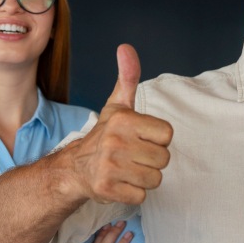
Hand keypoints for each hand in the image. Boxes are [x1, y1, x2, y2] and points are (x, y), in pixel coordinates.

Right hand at [60, 44, 172, 205]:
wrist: (75, 168)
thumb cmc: (105, 135)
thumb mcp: (117, 105)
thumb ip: (128, 77)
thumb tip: (126, 47)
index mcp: (124, 120)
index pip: (168, 134)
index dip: (157, 139)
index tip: (140, 139)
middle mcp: (115, 142)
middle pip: (164, 159)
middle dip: (152, 161)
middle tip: (133, 156)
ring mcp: (110, 166)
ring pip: (155, 179)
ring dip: (144, 177)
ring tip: (127, 169)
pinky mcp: (108, 189)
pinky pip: (141, 195)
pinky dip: (134, 192)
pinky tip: (121, 183)